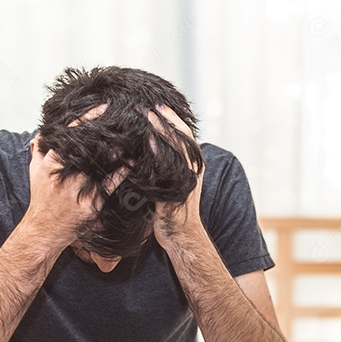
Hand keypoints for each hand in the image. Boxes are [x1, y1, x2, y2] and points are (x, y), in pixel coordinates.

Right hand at [25, 104, 128, 251]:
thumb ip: (38, 152)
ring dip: (118, 151)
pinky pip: (110, 184)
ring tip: (132, 137)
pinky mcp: (91, 203)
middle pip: (89, 147)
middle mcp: (65, 174)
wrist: (44, 230)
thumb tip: (40, 134)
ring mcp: (79, 189)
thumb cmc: (41, 200)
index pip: (70, 134)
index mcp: (51, 163)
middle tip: (124, 118)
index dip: (87, 119)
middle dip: (107, 133)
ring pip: (102, 164)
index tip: (103, 107)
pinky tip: (131, 164)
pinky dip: (122, 173)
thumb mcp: (34, 173)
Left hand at [146, 105, 204, 248]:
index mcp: (193, 166)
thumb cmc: (172, 211)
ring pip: (177, 147)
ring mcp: (186, 178)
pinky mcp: (177, 188)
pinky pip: (167, 165)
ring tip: (147, 114)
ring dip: (161, 129)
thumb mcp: (173, 185)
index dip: (173, 119)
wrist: (181, 236)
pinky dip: (158, 150)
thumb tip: (153, 148)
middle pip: (181, 136)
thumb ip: (168, 167)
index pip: (185, 135)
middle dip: (166, 119)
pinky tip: (147, 138)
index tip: (159, 105)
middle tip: (150, 104)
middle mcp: (193, 170)